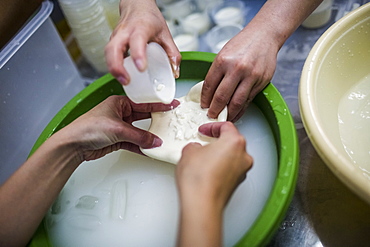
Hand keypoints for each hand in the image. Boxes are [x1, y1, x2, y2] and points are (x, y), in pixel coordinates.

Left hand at [56, 95, 179, 161]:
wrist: (73, 145)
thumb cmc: (88, 128)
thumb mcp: (118, 129)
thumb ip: (139, 136)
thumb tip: (154, 141)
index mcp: (119, 102)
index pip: (143, 103)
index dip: (158, 104)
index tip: (171, 104)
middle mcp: (120, 113)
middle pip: (143, 116)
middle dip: (156, 120)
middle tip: (170, 120)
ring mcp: (119, 127)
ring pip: (139, 131)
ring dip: (149, 136)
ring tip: (162, 137)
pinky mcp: (117, 140)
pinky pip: (134, 142)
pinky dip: (141, 146)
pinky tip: (150, 149)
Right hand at [105, 0, 180, 84]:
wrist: (137, 6)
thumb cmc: (150, 18)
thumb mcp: (165, 34)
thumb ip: (172, 53)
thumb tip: (174, 72)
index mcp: (141, 27)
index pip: (137, 40)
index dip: (138, 54)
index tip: (142, 68)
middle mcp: (125, 31)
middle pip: (114, 48)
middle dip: (117, 66)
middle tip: (127, 80)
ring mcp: (116, 36)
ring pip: (108, 52)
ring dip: (113, 68)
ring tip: (124, 81)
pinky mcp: (113, 42)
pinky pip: (109, 55)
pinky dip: (113, 66)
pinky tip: (121, 75)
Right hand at [176, 121, 252, 209]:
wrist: (201, 203)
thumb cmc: (200, 178)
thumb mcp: (189, 151)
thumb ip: (195, 146)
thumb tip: (196, 150)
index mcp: (235, 142)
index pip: (226, 127)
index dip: (212, 127)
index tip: (204, 130)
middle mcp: (243, 156)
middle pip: (232, 142)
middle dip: (218, 141)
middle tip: (205, 143)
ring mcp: (242, 171)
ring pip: (232, 157)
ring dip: (219, 155)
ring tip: (202, 159)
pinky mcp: (236, 184)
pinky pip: (229, 170)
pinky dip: (220, 168)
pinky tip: (206, 172)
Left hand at [201, 23, 278, 121]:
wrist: (265, 35)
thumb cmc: (243, 44)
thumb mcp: (224, 54)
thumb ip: (217, 72)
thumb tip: (210, 92)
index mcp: (223, 61)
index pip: (209, 85)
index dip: (205, 99)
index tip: (203, 105)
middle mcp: (236, 69)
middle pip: (221, 97)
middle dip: (214, 109)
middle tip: (211, 115)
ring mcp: (250, 76)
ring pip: (236, 102)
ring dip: (228, 113)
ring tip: (223, 118)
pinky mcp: (261, 82)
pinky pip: (248, 100)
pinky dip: (241, 110)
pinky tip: (235, 113)